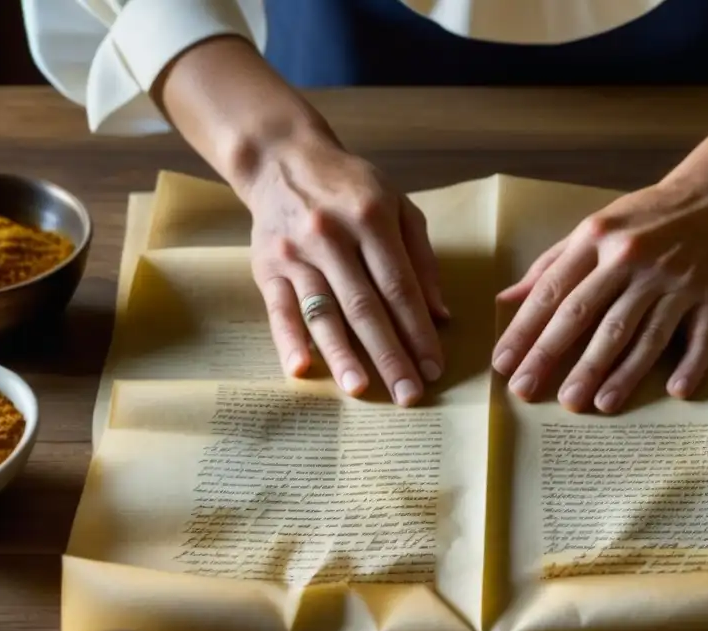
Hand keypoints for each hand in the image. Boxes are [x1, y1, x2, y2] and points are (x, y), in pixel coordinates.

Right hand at [245, 135, 448, 405]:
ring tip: (361, 389)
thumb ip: (421, 259)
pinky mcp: (267, 267)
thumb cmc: (350, 187)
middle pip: (365, 306)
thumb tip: (440, 314)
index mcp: (371, 219)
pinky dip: (289, 341)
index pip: (400, 287)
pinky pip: (280, 310)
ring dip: (343, 354)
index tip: (435, 367)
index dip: (419, 330)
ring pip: (323, 312)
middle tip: (409, 394)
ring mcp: (296, 253)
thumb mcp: (398, 206)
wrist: (281, 159)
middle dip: (390, 354)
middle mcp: (332, 237)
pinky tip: (302, 369)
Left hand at [492, 176, 707, 412]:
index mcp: (598, 238)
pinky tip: (675, 392)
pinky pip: (701, 337)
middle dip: (556, 357)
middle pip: (590, 316)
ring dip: (619, 373)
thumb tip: (506, 299)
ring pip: (642, 334)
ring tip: (596, 404)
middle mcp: (634, 259)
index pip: (553, 292)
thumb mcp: (596, 228)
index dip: (525, 331)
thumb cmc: (647, 218)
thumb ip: (551, 264)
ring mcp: (676, 280)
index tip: (504, 365)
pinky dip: (690, 364)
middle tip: (529, 392)